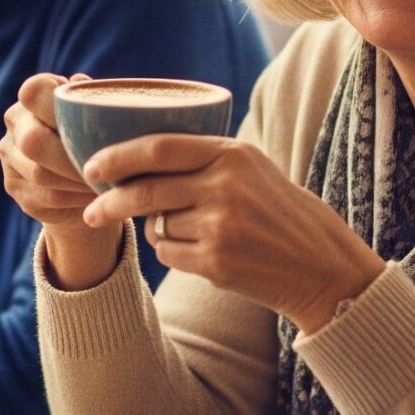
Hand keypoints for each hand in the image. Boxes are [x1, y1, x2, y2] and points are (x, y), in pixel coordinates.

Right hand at [0, 73, 126, 288]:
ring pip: (41, 174)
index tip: (91, 118)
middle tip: (107, 165)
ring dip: (78, 181)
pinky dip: (76, 198)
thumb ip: (92, 99)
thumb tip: (82, 85)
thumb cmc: (94, 136)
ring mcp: (10, 158)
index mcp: (32, 97)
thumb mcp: (98, 115)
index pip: (34, 92)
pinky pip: (46, 197)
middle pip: (34, 140)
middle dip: (74, 156)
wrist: (78, 177)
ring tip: (109, 183)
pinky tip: (97, 197)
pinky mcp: (16, 189)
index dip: (61, 105)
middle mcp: (15, 124)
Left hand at [80, 134, 382, 333]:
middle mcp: (225, 186)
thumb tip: (135, 156)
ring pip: (157, 226)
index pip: (159, 147)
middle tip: (91, 210)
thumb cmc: (281, 214)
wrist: (322, 266)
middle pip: (145, 190)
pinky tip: (206, 253)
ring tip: (195, 232)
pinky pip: (169, 254)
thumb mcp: (252, 169)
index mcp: (233, 155)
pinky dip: (175, 254)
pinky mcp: (217, 263)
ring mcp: (221, 226)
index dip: (118, 156)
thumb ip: (204, 158)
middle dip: (110, 202)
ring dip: (160, 231)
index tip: (91, 165)